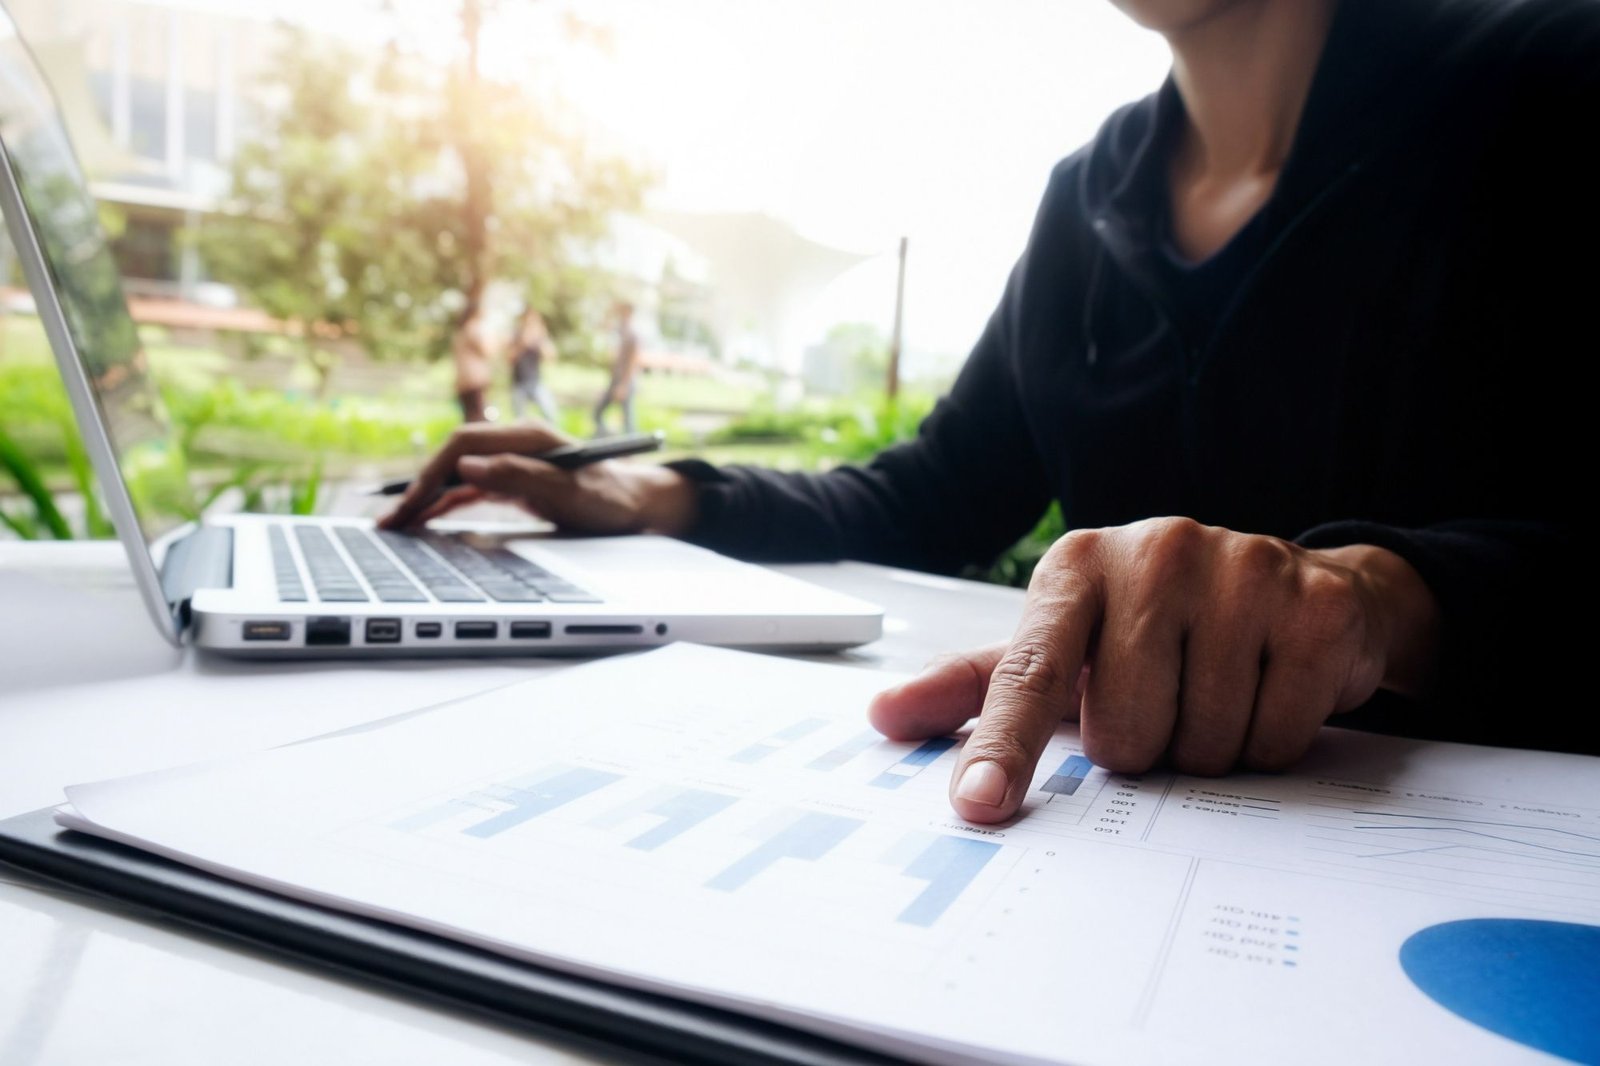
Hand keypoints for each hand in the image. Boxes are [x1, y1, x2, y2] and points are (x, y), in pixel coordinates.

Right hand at [377, 422, 696, 534]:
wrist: (637, 506)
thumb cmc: (610, 499)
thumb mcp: (569, 492)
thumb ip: (519, 477)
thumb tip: (467, 468)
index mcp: (527, 436)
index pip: (465, 444)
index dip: (434, 472)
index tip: (412, 502)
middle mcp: (515, 443)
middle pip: (454, 459)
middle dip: (419, 487)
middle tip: (388, 520)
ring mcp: (511, 461)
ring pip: (456, 476)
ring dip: (425, 498)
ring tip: (393, 524)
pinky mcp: (512, 481)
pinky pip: (468, 490)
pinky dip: (443, 504)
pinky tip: (420, 520)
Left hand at [869, 518, 1438, 823]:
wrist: (1290, 589)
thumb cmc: (1155, 629)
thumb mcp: (1064, 647)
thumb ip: (976, 687)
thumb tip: (882, 716)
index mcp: (1077, 567)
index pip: (1028, 673)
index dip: (1003, 747)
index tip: (979, 804)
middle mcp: (1154, 552)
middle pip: (1125, 734)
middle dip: (1143, 746)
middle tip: (1164, 701)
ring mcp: (1240, 570)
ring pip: (1202, 744)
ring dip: (1206, 748)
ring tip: (1215, 691)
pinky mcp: (1313, 606)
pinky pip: (1274, 738)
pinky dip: (1268, 740)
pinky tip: (1266, 688)